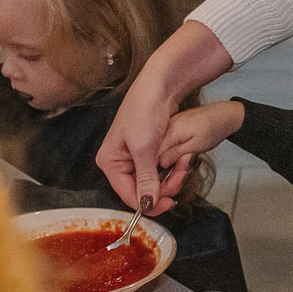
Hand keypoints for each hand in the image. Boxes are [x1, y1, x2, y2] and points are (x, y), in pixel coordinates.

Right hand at [102, 76, 192, 214]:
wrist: (160, 85)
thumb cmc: (145, 111)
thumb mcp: (145, 148)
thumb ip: (146, 180)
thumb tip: (147, 206)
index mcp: (110, 162)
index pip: (127, 194)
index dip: (148, 203)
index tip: (168, 204)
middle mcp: (118, 162)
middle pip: (139, 190)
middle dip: (160, 190)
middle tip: (179, 182)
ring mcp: (133, 156)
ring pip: (151, 181)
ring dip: (168, 180)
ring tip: (182, 169)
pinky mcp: (146, 150)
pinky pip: (157, 170)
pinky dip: (169, 170)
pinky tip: (180, 164)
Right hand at [161, 100, 244, 164]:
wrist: (224, 115)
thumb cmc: (214, 129)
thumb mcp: (196, 146)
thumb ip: (176, 154)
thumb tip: (161, 163)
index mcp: (171, 131)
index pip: (154, 154)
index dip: (161, 168)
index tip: (170, 177)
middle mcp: (167, 127)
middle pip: (157, 152)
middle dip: (168, 165)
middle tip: (182, 170)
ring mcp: (170, 126)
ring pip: (162, 149)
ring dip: (172, 159)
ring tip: (186, 161)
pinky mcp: (174, 126)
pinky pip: (168, 143)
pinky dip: (174, 151)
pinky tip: (183, 154)